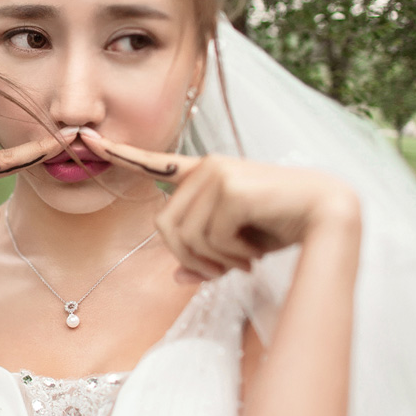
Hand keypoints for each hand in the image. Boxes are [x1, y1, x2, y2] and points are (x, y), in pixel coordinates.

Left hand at [79, 129, 360, 282]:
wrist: (329, 217)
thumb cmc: (286, 229)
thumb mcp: (238, 247)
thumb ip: (205, 257)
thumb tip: (177, 278)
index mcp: (205, 176)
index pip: (155, 165)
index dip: (120, 154)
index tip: (86, 138)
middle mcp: (207, 168)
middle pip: (165, 228)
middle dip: (191, 259)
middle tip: (225, 269)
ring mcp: (218, 173)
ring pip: (185, 237)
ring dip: (213, 261)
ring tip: (245, 259)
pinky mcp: (231, 184)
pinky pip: (208, 237)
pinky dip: (230, 255)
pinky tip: (255, 249)